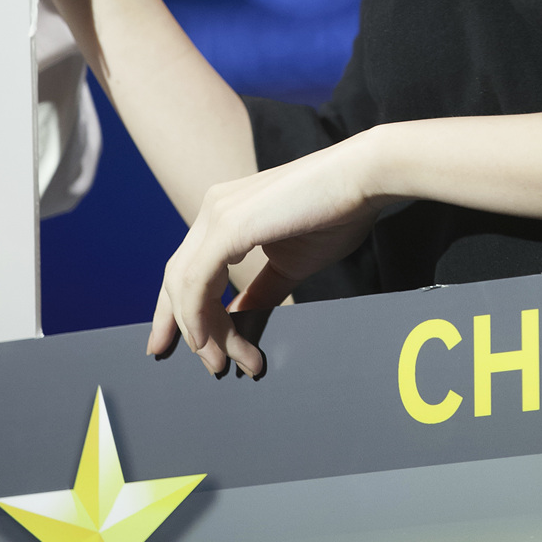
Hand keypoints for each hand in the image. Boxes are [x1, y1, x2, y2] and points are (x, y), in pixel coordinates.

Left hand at [147, 138, 387, 378]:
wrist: (364, 177)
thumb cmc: (338, 213)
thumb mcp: (290, 264)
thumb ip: (259, 292)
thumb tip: (237, 322)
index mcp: (226, 212)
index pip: (187, 266)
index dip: (177, 309)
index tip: (184, 343)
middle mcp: (214, 208)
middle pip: (177, 278)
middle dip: (179, 326)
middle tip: (205, 364)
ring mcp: (218, 214)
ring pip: (184, 285)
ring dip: (202, 332)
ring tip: (224, 362)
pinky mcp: (228, 225)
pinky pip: (197, 282)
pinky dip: (197, 316)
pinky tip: (208, 341)